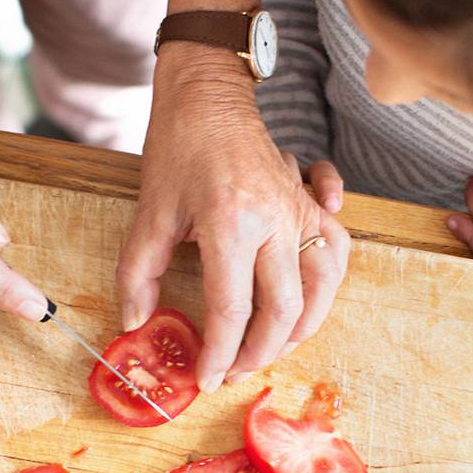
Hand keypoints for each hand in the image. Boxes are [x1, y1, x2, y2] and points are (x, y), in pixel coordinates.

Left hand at [119, 41, 348, 391]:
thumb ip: (138, 272)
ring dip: (301, 330)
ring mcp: (301, 211)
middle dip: (260, 353)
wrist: (210, 94)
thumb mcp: (149, 211)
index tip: (206, 379)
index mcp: (232, 223)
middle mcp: (276, 220)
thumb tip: (134, 322)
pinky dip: (330, 280)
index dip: (218, 353)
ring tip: (271, 349)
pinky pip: (338, 251)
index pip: (232, 309)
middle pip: (283, 310)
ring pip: (321, 289)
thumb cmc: (179, 146)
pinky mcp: (312, 203)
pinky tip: (311, 297)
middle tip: (235, 372)